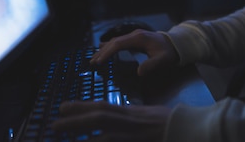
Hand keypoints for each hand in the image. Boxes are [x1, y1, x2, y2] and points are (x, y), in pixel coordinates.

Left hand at [52, 100, 170, 141]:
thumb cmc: (171, 123)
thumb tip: (117, 119)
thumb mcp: (148, 116)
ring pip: (104, 133)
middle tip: (54, 124)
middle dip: (75, 119)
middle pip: (99, 116)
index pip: (103, 107)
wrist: (190, 128)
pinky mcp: (138, 141)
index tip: (63, 107)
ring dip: (83, 133)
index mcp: (132, 112)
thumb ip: (132, 117)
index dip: (81, 106)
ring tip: (62, 133)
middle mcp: (130, 120)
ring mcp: (133, 133)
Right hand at [91, 29, 179, 75]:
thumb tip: (138, 72)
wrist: (176, 43)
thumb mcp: (162, 60)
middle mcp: (134, 34)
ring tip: (95, 57)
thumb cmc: (169, 52)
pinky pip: (120, 41)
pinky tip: (103, 48)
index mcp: (139, 38)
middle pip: (114, 42)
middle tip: (92, 62)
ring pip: (116, 40)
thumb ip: (151, 65)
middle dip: (103, 52)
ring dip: (105, 48)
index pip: (118, 44)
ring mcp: (134, 35)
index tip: (99, 61)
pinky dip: (110, 46)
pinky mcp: (135, 38)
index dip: (107, 52)